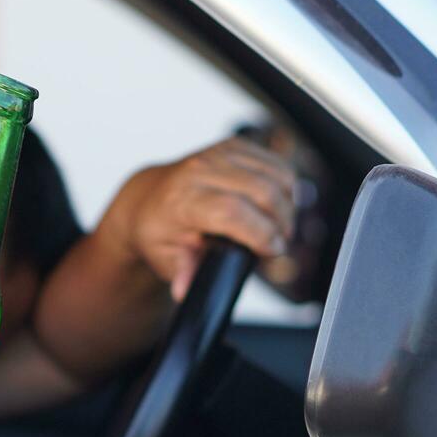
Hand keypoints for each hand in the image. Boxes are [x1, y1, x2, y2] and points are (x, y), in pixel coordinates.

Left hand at [98, 136, 298, 300]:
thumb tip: (185, 290)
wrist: (148, 196)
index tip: (272, 251)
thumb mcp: (163, 257)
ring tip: (278, 226)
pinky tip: (275, 205)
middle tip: (279, 243)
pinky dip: (286, 187)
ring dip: (287, 205)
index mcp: (182, 200)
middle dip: (281, 223)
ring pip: (276, 176)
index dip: (261, 234)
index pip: (232, 211)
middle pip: (263, 192)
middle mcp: (200, 171)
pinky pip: (277, 164)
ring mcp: (218, 154)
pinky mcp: (235, 146)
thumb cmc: (158, 229)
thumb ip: (181, 272)